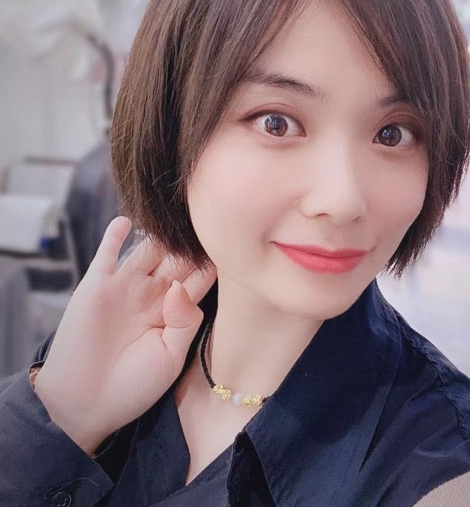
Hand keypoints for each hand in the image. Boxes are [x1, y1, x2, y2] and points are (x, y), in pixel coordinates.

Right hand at [34, 216, 216, 454]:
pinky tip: (126, 221)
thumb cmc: (133, 386)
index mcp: (174, 310)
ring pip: (148, 250)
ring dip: (161, 235)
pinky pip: (107, 253)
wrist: (84, 406)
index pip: (198, 277)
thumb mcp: (171, 357)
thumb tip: (181, 286)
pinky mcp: (95, 286)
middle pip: (177, 258)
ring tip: (175, 220)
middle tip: (205, 223)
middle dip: (190, 244)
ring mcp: (125, 287)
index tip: (228, 243)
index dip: (211, 262)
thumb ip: (184, 321)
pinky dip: (114, 235)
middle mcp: (152, 293)